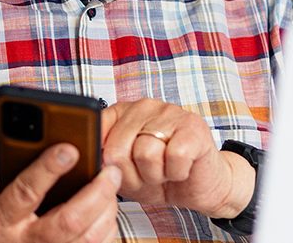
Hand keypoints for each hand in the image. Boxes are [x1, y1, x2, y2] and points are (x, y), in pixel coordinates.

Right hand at [0, 128, 121, 242]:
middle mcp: (23, 241)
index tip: (70, 148)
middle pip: (68, 221)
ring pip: (86, 237)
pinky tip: (106, 205)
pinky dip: (106, 226)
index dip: (48, 170)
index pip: (26, 193)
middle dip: (95, 193)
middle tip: (110, 169)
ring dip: (105, 208)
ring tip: (111, 182)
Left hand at [101, 100, 254, 218]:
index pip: (95, 131)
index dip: (105, 161)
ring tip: (166, 170)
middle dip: (132, 175)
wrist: (200, 186)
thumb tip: (92, 157)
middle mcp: (144, 106)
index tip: (119, 169)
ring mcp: (170, 112)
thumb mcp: (123, 172)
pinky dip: (177, 172)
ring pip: (145, 153)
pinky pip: (174, 156)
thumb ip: (104, 161)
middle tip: (149, 174)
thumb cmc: (160, 176)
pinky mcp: (193, 126)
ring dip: (156, 175)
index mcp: (122, 113)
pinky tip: (182, 168)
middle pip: (117, 149)